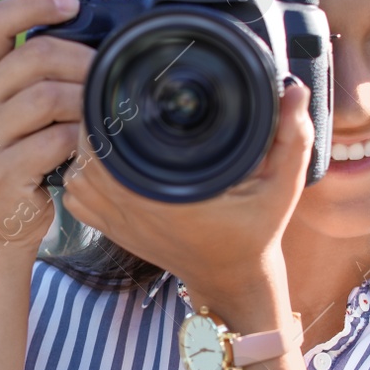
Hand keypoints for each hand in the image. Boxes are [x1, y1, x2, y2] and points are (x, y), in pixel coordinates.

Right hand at [0, 0, 92, 274]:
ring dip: (86, 101)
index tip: (72, 5)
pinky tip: (92, 146)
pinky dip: (82, 139)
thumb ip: (41, 79)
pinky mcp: (1, 170)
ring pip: (48, 97)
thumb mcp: (20, 114)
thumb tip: (100, 44)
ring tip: (103, 113)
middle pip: (34, 56)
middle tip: (109, 74)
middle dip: (82, 60)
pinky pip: (55, 139)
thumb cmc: (23, 161)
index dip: (34, 4)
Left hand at [59, 80, 313, 319]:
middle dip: (94, 119)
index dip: (107, 111)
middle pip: (85, 152)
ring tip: (106, 121)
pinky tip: (99, 159)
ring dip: (83, 146)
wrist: (233, 279)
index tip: (124, 90)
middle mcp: (134, 209)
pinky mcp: (112, 230)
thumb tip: (294, 91)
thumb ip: (293, 138)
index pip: (111, 144)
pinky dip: (79, 175)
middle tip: (114, 96)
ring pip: (74, 173)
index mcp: (168, 196)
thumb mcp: (283, 186)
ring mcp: (118, 222)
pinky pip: (76, 198)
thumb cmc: (256, 231)